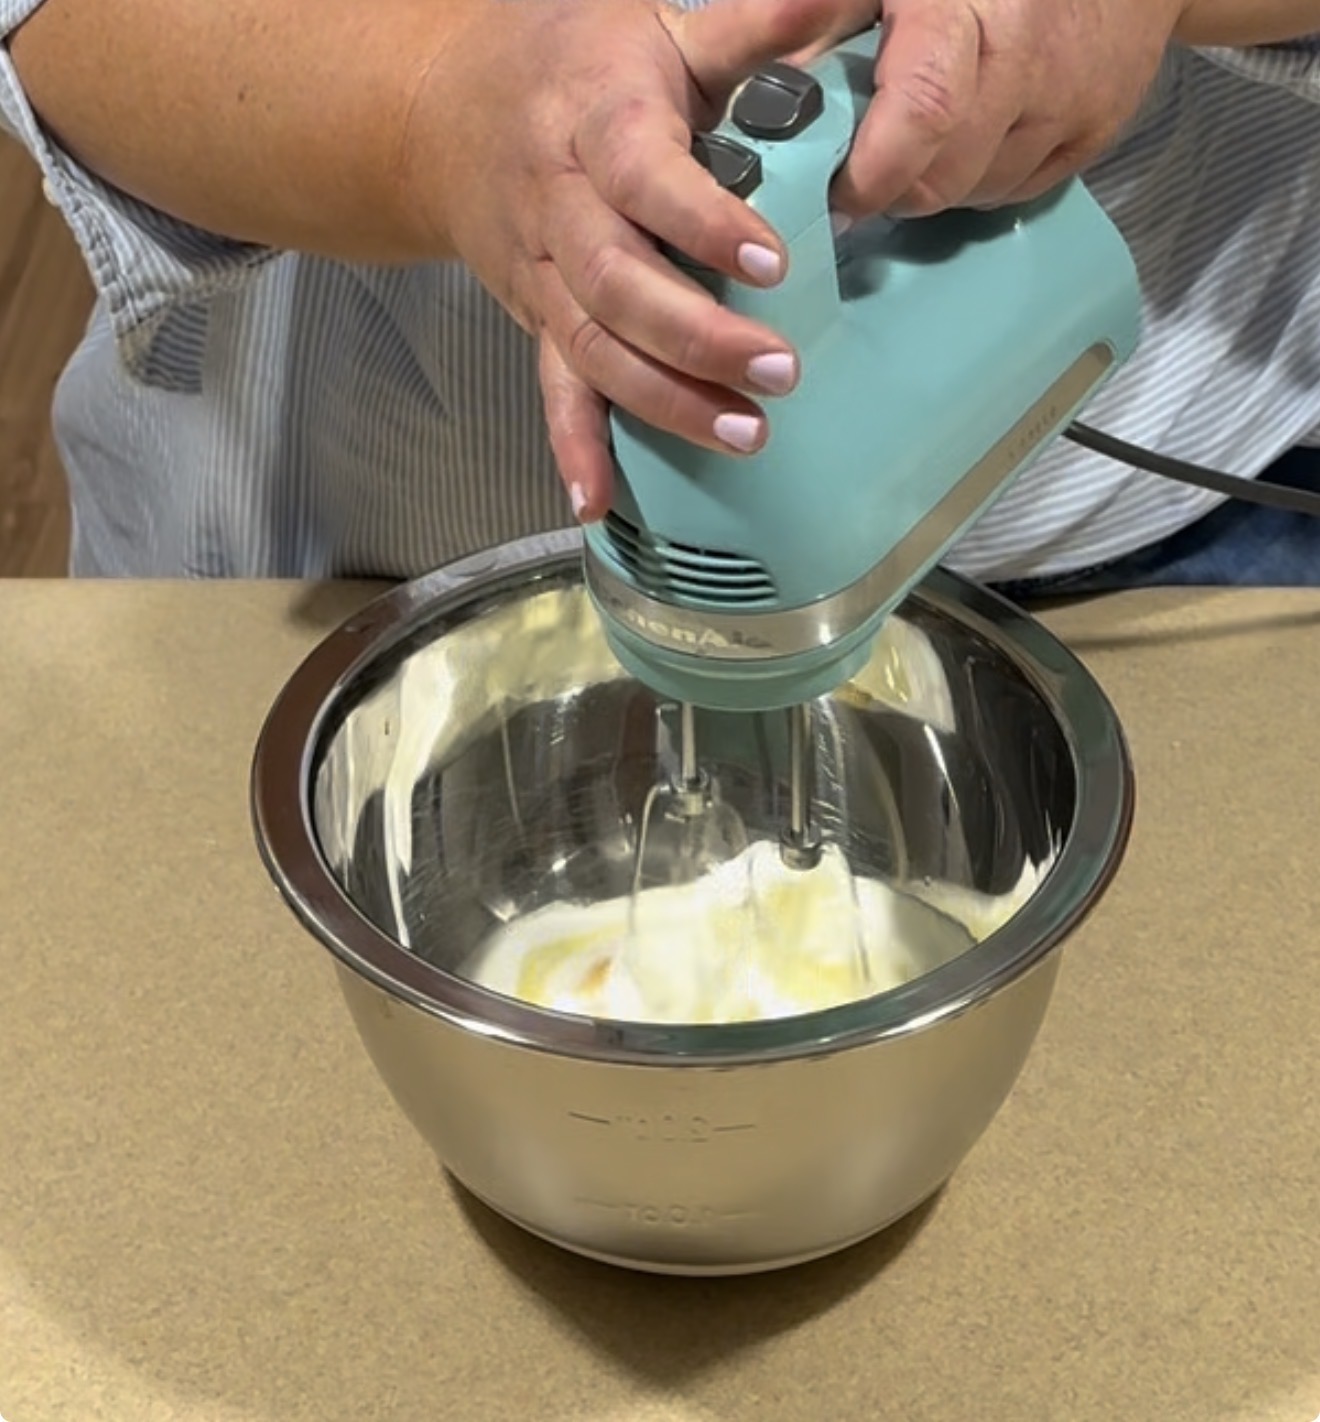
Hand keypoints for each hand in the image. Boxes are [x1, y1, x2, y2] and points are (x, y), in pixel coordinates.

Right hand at [403, 0, 854, 519]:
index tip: (770, 262)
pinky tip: (597, 501)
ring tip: (741, 433)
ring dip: (661, 399)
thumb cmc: (571, 66)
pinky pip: (549, 387)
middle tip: (778, 371)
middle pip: (618, 283)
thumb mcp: (656, 30)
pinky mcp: (533, 319)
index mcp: (594, 120)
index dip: (704, 223)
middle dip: (697, 335)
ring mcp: (540, 273)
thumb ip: (750, 28)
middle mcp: (558, 205)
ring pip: (592, 347)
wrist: (443, 110)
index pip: (645, 177)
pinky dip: (572, 446)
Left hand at [831, 0, 1188, 218]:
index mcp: (961, 6)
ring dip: (939, 182)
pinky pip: (1018, 189)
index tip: (836, 191)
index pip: (920, 113)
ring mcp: (1069, 95)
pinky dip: (985, 176)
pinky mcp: (1097, 127)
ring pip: (976, 191)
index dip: (870, 173)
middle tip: (867, 169)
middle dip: (893, 187)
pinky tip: (978, 132)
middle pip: (940, 176)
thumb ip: (824, 22)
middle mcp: (1023, 53)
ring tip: (927, 138)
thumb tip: (768, 100)